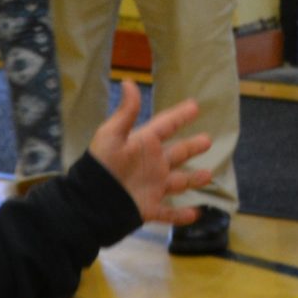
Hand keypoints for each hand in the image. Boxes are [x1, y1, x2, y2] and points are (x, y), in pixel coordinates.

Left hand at [87, 81, 216, 226]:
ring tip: (208, 175)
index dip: (180, 116)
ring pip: (178, 182)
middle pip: (177, 153)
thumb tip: (129, 82)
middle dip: (192, 147)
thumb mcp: (112, 136)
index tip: (194, 106)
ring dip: (193, 179)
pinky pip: (168, 213)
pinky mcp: (148, 208)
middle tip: (208, 140)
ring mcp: (151, 187)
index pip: (166, 126)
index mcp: (143, 144)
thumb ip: (126, 112)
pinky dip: (181, 215)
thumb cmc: (101, 167)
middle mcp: (151, 165)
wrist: (90, 203)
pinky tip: (196, 213)